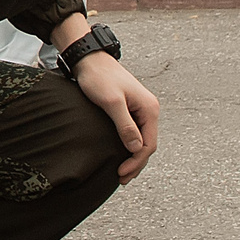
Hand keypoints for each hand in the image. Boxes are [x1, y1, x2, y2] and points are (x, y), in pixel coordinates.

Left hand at [71, 50, 158, 181]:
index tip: (120, 174)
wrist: (90, 60)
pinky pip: (134, 133)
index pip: (149, 144)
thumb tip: (136, 149)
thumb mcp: (112, 103)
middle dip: (136, 163)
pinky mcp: (130, 109)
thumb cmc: (99, 78)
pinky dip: (129, 147)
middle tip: (121, 180)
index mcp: (149, 109)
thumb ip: (125, 125)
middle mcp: (148, 110)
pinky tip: (121, 155)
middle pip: (147, 145)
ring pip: (142, 140)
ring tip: (122, 173)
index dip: (136, 162)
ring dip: (133, 157)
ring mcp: (140, 110)